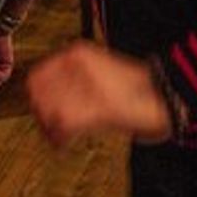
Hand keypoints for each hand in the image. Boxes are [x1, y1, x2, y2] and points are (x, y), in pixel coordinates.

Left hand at [28, 41, 172, 146]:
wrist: (162, 97)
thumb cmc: (131, 89)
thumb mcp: (95, 74)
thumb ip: (70, 80)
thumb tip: (41, 99)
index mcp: (77, 52)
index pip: (36, 75)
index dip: (34, 96)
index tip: (38, 111)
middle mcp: (78, 63)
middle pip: (36, 93)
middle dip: (38, 113)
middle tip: (46, 128)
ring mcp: (87, 84)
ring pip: (46, 109)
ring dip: (47, 128)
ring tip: (56, 138)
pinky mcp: (98, 106)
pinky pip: (63, 124)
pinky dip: (58, 138)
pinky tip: (63, 144)